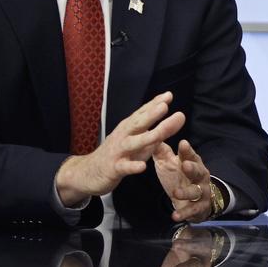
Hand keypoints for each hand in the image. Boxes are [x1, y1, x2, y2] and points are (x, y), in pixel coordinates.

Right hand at [56, 92, 185, 205]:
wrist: (88, 171)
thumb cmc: (118, 153)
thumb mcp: (139, 141)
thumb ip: (159, 131)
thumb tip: (178, 119)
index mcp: (129, 128)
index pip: (143, 113)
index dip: (155, 104)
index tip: (168, 95)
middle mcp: (124, 136)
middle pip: (138, 123)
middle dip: (151, 114)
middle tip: (164, 105)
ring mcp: (118, 151)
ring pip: (133, 143)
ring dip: (147, 137)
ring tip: (160, 133)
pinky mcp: (114, 168)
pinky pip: (124, 167)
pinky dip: (133, 166)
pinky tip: (142, 166)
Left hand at [154, 139, 212, 222]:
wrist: (195, 201)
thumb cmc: (180, 177)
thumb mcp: (169, 164)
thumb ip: (162, 153)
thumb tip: (152, 137)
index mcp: (193, 163)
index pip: (191, 155)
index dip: (187, 150)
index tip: (183, 144)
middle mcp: (200, 176)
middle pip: (198, 171)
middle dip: (193, 168)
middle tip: (185, 165)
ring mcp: (202, 192)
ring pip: (196, 191)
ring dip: (186, 192)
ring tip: (176, 193)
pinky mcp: (200, 208)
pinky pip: (192, 210)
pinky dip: (184, 213)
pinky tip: (175, 216)